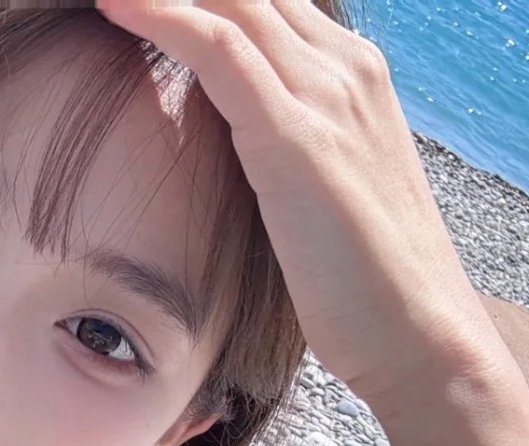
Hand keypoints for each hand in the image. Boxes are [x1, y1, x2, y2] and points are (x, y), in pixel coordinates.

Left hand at [95, 0, 500, 408]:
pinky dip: (162, 17)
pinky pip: (217, 49)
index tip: (136, 3)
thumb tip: (220, 140)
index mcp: (350, 73)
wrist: (414, 330)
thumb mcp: (315, 187)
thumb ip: (274, 145)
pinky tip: (114, 6)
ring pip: (231, 2)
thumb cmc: (360, 276)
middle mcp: (343, 66)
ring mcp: (324, 94)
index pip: (265, 2)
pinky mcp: (294, 136)